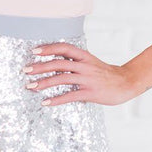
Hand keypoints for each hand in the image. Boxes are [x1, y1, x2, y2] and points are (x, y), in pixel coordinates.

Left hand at [23, 42, 138, 105]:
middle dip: (40, 66)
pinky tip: (46, 102)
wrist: (125, 83)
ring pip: (61, 78)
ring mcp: (87, 79)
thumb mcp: (90, 63)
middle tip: (26, 70)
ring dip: (44, 82)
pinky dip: (56, 99)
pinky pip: (69, 95)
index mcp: (84, 56)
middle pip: (58, 63)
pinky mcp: (90, 93)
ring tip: (31, 86)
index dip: (48, 48)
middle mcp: (84, 66)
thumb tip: (54, 64)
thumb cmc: (105, 74)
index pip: (64, 48)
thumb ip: (74, 63)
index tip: (34, 51)